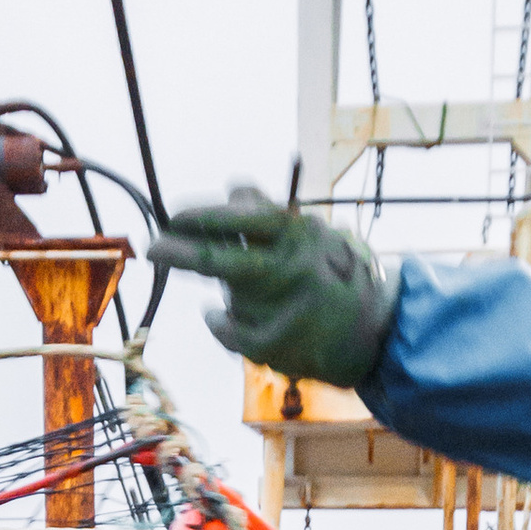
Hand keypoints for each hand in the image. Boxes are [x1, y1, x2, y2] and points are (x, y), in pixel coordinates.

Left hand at [152, 187, 398, 392]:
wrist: (376, 332)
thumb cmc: (335, 275)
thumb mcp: (311, 234)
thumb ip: (268, 214)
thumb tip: (232, 184)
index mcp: (300, 235)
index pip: (242, 217)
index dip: (202, 215)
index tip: (173, 215)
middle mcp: (291, 270)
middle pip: (218, 260)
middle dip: (179, 252)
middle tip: (154, 247)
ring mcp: (282, 311)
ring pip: (228, 295)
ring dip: (227, 290)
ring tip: (253, 293)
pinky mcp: (275, 345)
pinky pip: (227, 328)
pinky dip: (219, 321)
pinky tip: (220, 317)